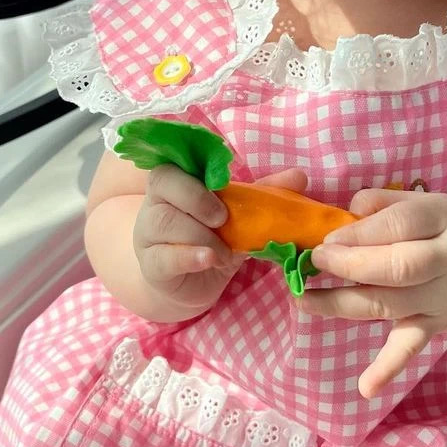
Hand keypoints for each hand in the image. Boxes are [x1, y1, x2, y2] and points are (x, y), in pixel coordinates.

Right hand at [134, 164, 309, 311]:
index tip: (223, 184)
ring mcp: (148, 235)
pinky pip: (163, 256)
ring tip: (224, 252)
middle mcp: (155, 203)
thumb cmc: (210, 240)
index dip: (196, 168)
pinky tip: (209, 259)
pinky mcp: (151, 266)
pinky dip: (189, 256)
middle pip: (163, 183)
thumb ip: (264, 195)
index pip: (174, 161)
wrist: (190, 284)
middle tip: (223, 218)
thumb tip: (299, 175)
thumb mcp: (238, 217)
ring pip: (164, 221)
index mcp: (176, 183)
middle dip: (196, 197)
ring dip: (201, 235)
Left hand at [299, 189, 446, 398]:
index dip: (359, 232)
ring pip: (390, 304)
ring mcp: (441, 299)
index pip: (400, 224)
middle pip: (398, 267)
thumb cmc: (446, 230)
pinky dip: (388, 368)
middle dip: (350, 265)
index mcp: (443, 219)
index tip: (327, 238)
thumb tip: (345, 214)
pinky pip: (410, 348)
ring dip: (343, 304)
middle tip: (315, 261)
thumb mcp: (424, 203)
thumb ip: (383, 204)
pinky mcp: (434, 327)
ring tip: (304, 300)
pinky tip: (366, 388)